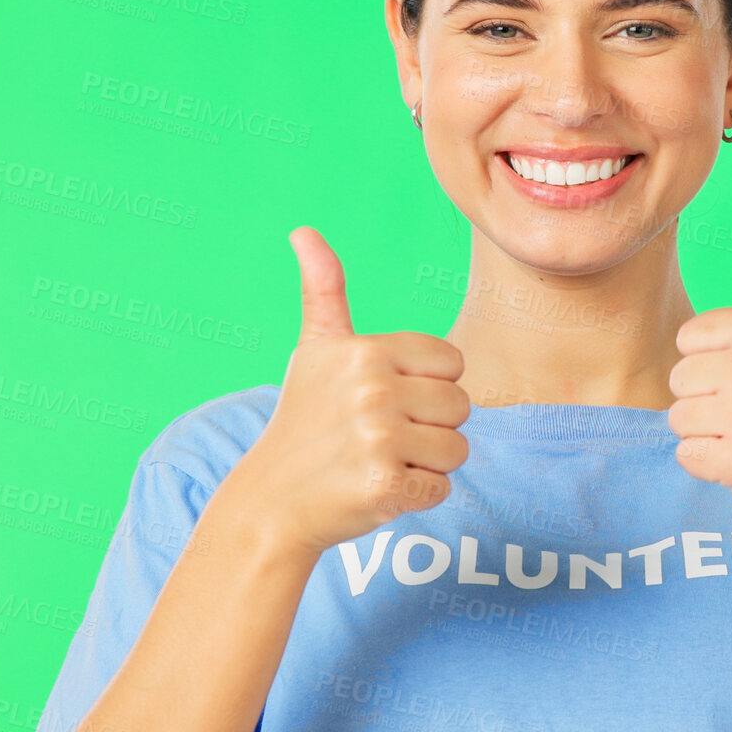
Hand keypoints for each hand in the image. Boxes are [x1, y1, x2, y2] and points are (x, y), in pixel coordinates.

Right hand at [214, 227, 472, 560]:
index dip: (427, 386)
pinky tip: (376, 490)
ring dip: (426, 464)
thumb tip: (303, 230)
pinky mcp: (385, 485)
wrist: (271, 501)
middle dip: (430, 427)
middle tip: (379, 437)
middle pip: (460, 406)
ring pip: (457, 449)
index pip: (452, 363)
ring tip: (378, 461)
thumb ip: (324, 290)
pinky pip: (442, 488)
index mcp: (365, 350)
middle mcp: (372, 389)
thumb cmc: (304, 420)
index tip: (385, 400)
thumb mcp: (313, 350)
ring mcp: (378, 438)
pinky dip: (416, 497)